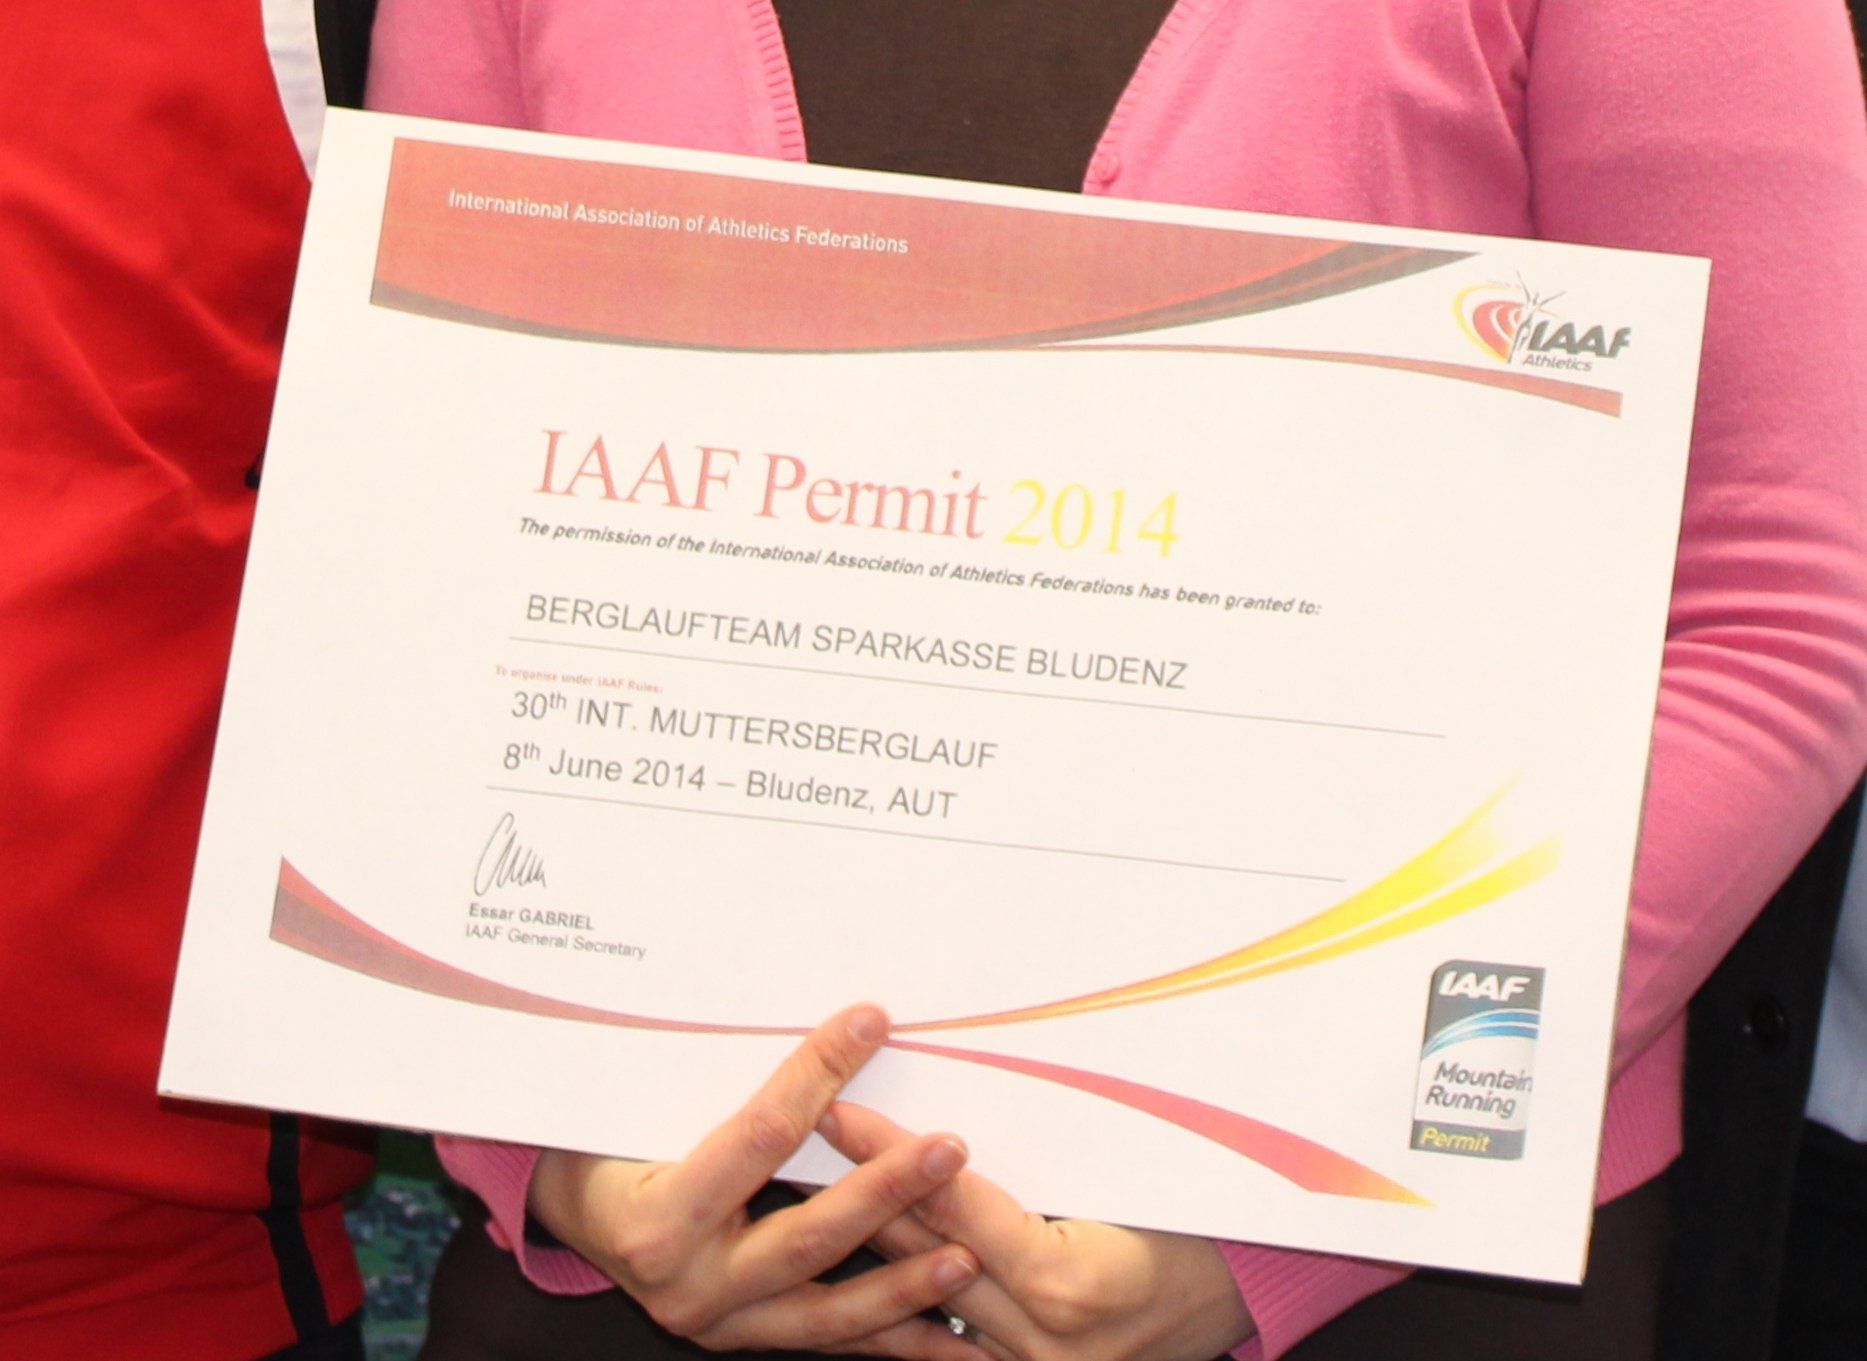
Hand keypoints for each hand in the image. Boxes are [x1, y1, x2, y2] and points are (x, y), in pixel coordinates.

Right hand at [529, 1005, 990, 1357]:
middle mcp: (687, 1284)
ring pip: (829, 1310)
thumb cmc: (610, 1143)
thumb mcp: (646, 1105)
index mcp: (659, 1219)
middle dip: (886, 1191)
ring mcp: (719, 1322)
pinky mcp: (744, 1340)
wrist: (574, 1214)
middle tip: (950, 1147)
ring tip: (969, 1254)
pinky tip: (947, 1328)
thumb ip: (725, 1079)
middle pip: (807, 1235)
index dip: (817, 1075)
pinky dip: (890, 1334)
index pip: (759, 1138)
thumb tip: (818, 1014)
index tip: (870, 1024)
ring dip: (905, 1283)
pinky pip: (828, 1343)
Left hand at [821, 1102, 1254, 1360]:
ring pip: (925, 1304)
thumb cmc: (1194, 1214)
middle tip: (805, 1141)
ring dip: (868, 1248)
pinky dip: (904, 1309)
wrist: (1248, 1287)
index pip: (953, 1205)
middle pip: (925, 1256)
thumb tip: (943, 1111)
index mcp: (1065, 1283)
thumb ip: (1034, 1161)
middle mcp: (1042, 1342)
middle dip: (860, 1194)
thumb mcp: (1119, 1176)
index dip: (890, 1154)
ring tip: (808, 1196)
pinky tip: (853, 1274)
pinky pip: (948, 1347)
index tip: (840, 1111)